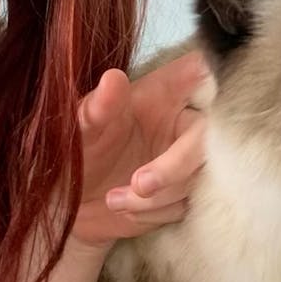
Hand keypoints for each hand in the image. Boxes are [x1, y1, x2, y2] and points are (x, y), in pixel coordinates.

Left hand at [68, 51, 207, 253]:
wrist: (68, 205)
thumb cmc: (75, 153)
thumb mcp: (79, 129)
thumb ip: (97, 107)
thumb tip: (113, 78)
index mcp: (162, 92)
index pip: (201, 69)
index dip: (212, 74)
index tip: (196, 97)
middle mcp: (182, 121)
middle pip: (210, 135)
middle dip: (176, 166)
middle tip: (139, 185)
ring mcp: (189, 158)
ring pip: (198, 176)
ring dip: (157, 196)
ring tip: (113, 200)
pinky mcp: (187, 192)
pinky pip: (188, 203)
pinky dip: (155, 212)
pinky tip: (126, 210)